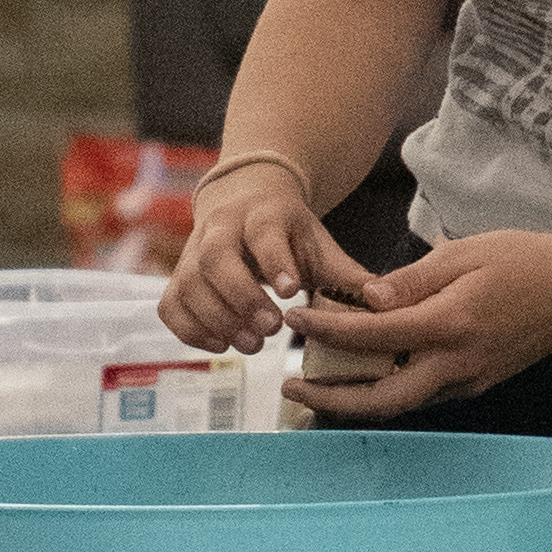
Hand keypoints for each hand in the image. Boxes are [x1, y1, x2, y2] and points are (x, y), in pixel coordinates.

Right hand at [163, 164, 373, 351]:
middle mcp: (221, 228)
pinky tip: (220, 345)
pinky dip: (189, 330)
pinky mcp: (177, 277)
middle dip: (241, 298)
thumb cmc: (287, 234)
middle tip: (270, 331)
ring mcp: (192, 252)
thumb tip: (381, 301)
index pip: (263, 233)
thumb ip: (345, 274)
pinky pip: (169, 304)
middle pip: (216, 258)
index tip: (290, 292)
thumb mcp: (318, 244)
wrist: (244, 205)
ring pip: (188, 282)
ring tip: (250, 346)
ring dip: (216, 319)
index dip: (274, 262)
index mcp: (263, 214)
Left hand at [281, 229, 551, 417]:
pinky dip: (385, 391)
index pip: (373, 336)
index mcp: (451, 324)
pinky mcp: (474, 383)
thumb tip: (365, 300)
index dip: (328, 330)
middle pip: (381, 400)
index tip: (296, 320)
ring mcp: (467, 380)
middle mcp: (457, 363)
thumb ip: (410, 282)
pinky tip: (362, 374)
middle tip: (291, 387)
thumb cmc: (525, 261)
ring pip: (400, 404)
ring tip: (316, 385)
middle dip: (330, 401)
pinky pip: (420, 395)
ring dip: (354, 401)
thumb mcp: (464, 254)